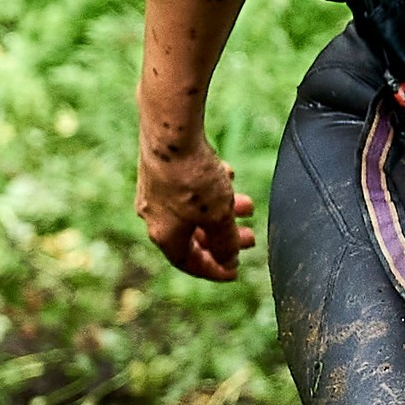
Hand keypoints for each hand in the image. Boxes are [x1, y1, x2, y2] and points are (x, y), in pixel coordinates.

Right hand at [137, 133, 255, 281]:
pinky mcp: (161, 168)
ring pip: (195, 208)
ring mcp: (155, 190)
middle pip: (194, 236)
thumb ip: (225, 242)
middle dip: (226, 238)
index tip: (234, 271)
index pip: (187, 262)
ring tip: (248, 205)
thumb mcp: (219, 217)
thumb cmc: (192, 179)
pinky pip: (191, 186)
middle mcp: (153, 214)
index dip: (213, 270)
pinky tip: (227, 175)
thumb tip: (228, 260)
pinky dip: (212, 187)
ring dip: (224, 210)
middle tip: (251, 239)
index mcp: (163, 234)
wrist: (170, 133)